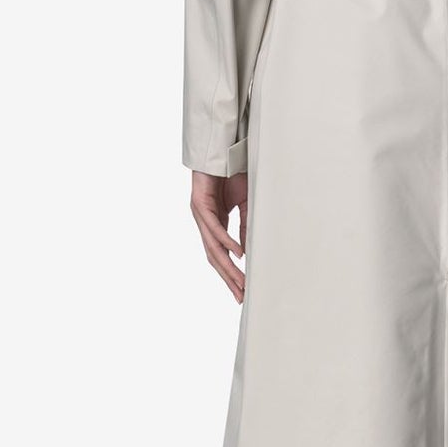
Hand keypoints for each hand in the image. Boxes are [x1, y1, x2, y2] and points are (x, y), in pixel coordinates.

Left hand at [191, 169, 247, 302]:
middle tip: (241, 295)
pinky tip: (237, 254)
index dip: (231, 274)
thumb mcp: (244, 205)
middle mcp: (204, 223)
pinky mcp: (199, 205)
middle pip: (215, 258)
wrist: (222, 151)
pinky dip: (226, 242)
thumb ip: (244, 227)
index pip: (221, 256)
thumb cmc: (231, 175)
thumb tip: (248, 251)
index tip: (241, 291)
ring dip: (227, 266)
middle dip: (229, 278)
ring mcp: (200, 215)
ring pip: (213, 248)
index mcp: (214, 224)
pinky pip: (215, 228)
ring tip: (240, 282)